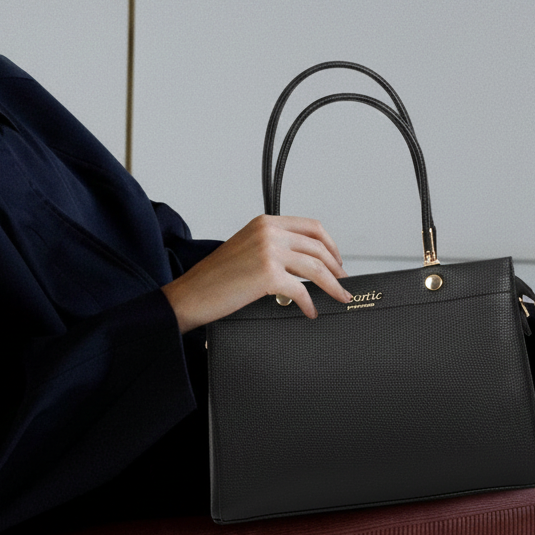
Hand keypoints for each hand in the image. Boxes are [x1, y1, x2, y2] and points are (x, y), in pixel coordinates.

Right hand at [161, 215, 352, 332]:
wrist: (190, 294)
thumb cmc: (215, 277)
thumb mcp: (246, 248)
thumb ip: (272, 246)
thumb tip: (303, 262)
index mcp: (264, 222)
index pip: (311, 226)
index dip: (330, 245)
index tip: (338, 260)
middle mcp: (268, 232)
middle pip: (318, 247)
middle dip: (337, 267)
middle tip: (344, 282)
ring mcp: (268, 251)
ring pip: (316, 268)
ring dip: (333, 286)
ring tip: (340, 297)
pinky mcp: (267, 275)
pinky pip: (301, 290)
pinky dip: (310, 303)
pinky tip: (310, 311)